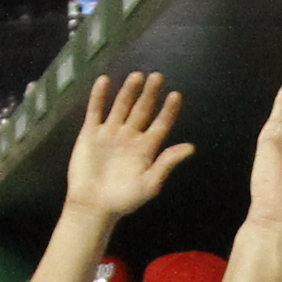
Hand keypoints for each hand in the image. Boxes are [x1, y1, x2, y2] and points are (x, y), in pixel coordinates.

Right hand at [66, 72, 190, 218]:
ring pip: (121, 106)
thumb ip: (167, 163)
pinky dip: (99, 96)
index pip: (161, 124)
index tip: (176, 95)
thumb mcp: (150, 184)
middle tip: (157, 77)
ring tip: (137, 76)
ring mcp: (110, 133)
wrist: (93, 206)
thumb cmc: (124, 200)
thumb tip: (190, 147)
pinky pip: (95, 110)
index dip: (168, 110)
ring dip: (128, 91)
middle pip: (142, 110)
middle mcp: (130, 137)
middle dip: (150, 94)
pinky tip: (104, 81)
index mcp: (146, 149)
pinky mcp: (90, 133)